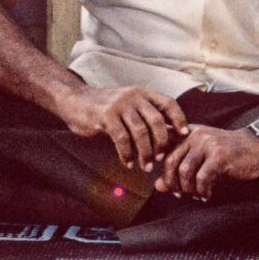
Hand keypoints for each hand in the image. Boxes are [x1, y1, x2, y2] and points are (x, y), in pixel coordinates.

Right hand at [58, 86, 189, 172]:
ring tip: (145, 166)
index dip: (179, 119)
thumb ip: (145, 117)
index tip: (183, 135)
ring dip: (145, 153)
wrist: (75, 100)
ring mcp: (119, 105)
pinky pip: (122, 139)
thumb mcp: (128, 107)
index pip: (168, 103)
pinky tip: (128, 163)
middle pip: (156, 121)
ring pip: (140, 132)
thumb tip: (170, 138)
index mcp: (142, 93)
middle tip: (160, 159)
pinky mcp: (105, 116)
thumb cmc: (105, 109)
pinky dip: (127, 154)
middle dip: (162, 143)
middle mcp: (133, 96)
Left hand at [153, 125, 258, 200]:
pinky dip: (202, 190)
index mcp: (186, 133)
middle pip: (170, 162)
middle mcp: (193, 135)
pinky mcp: (219, 156)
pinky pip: (202, 178)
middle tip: (179, 194)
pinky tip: (207, 195)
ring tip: (195, 195)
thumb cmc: (226, 155)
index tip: (166, 184)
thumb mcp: (200, 160)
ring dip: (188, 189)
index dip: (159, 170)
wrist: (257, 147)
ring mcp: (206, 144)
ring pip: (185, 171)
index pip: (163, 151)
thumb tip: (158, 187)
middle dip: (172, 183)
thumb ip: (178, 170)